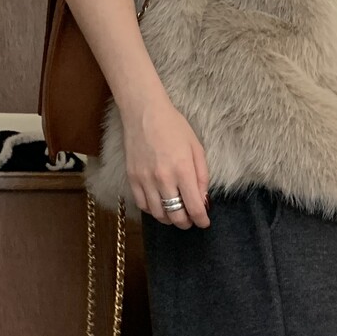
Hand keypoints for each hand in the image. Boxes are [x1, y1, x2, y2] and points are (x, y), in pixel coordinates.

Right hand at [121, 94, 210, 228]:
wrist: (144, 112)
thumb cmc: (174, 127)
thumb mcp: (197, 148)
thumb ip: (202, 176)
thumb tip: (203, 200)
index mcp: (183, 170)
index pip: (195, 207)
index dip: (201, 220)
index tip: (204, 222)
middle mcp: (163, 178)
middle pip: (176, 216)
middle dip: (186, 223)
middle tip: (190, 220)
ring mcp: (145, 180)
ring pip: (158, 214)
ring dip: (170, 219)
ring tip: (176, 215)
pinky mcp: (132, 178)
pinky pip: (143, 205)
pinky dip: (153, 211)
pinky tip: (160, 206)